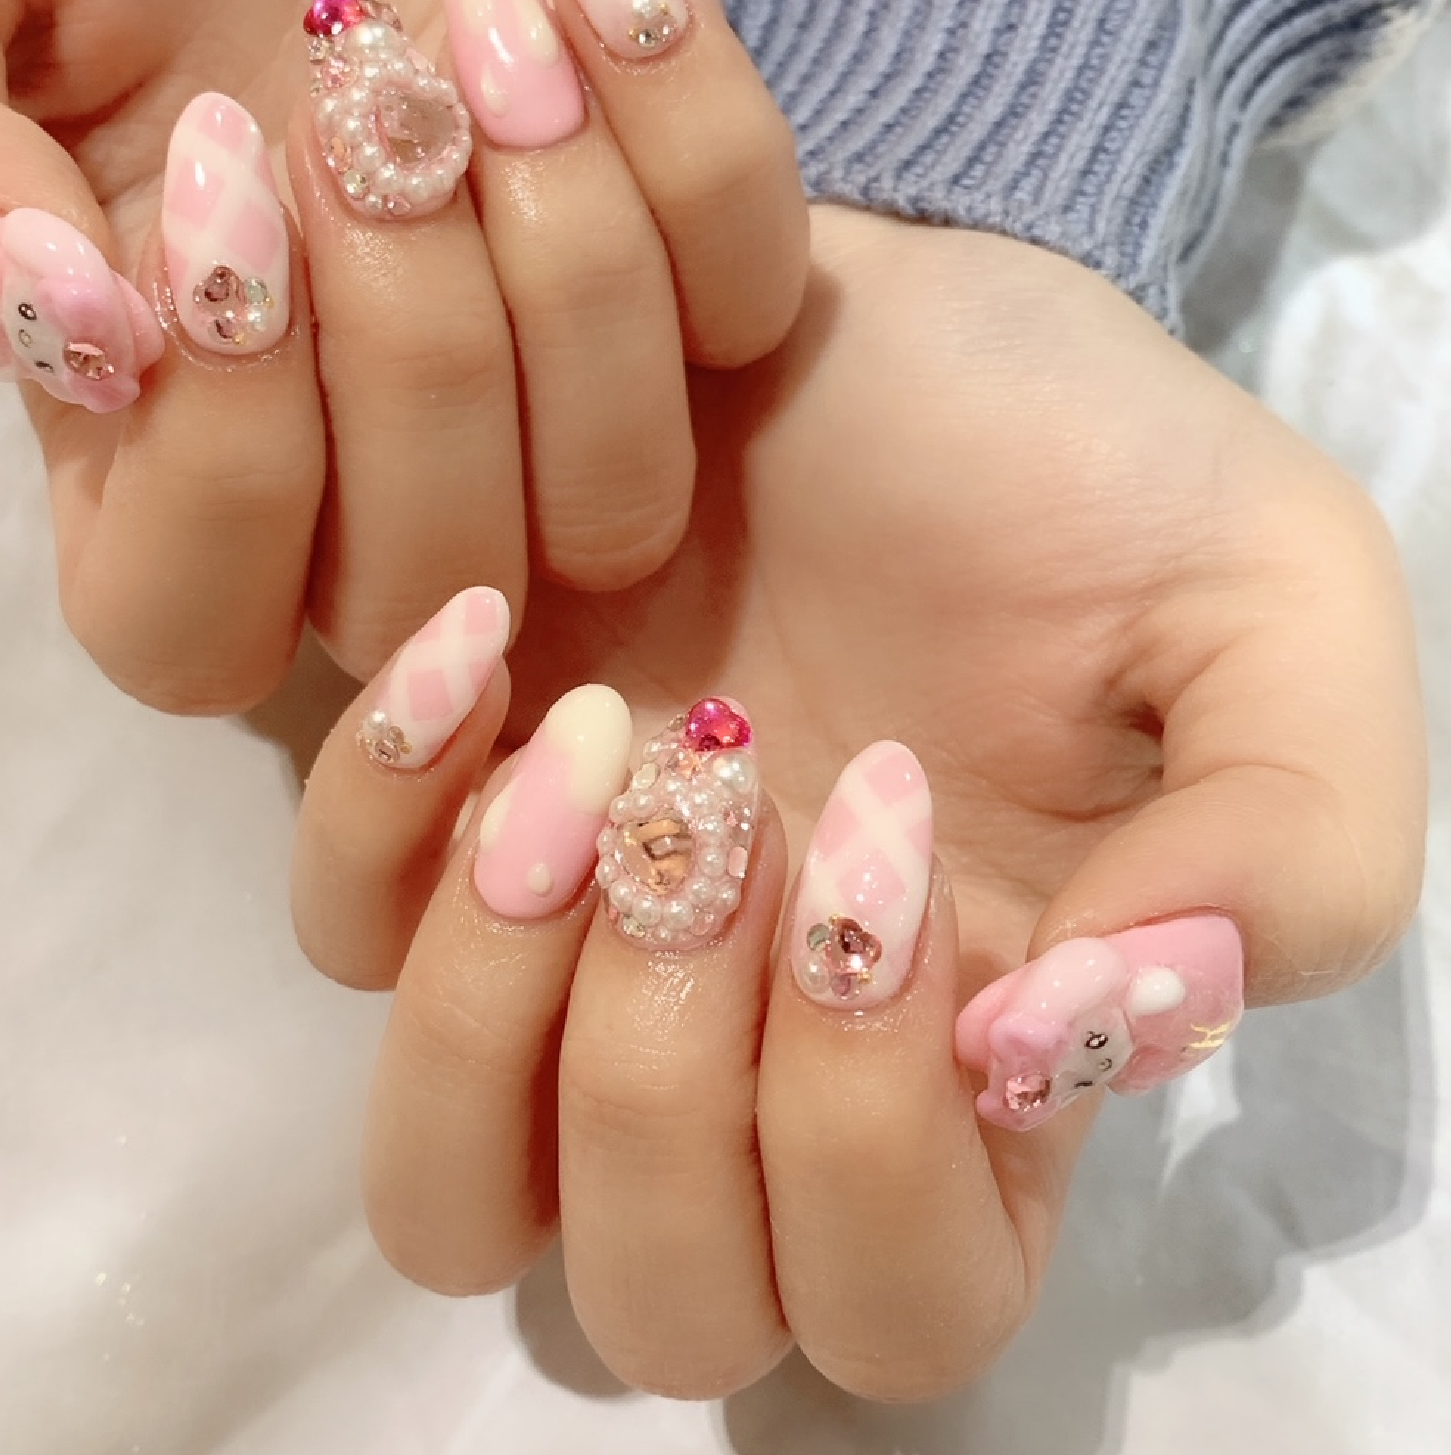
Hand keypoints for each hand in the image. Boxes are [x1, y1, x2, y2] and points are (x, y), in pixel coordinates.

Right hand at [0, 0, 803, 708]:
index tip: (215, 181)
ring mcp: (541, 368)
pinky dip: (682, 118)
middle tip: (346, 90)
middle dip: (414, 343)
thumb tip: (37, 311)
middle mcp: (358, 445)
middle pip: (438, 580)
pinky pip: (752, 303)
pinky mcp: (688, 247)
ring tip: (472, 10)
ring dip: (562, 246)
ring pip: (623, 496)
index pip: (193, 629)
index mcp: (149, 426)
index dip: (226, 468)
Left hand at [291, 206, 1426, 1397]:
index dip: (874, 1142)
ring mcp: (577, 972)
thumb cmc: (1083, 464)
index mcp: (975, 1079)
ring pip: (447, 1193)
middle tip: (737, 795)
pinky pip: (338, 943)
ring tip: (597, 749)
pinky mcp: (443, 837)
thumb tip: (1098, 1036)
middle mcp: (758, 1072)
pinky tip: (490, 639)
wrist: (888, 319)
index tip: (897, 850)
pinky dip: (381, 816)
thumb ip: (1284, 851)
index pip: (898, 1305)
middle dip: (673, 1077)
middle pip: (654, 1296)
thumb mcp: (1274, 615)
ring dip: (500, 996)